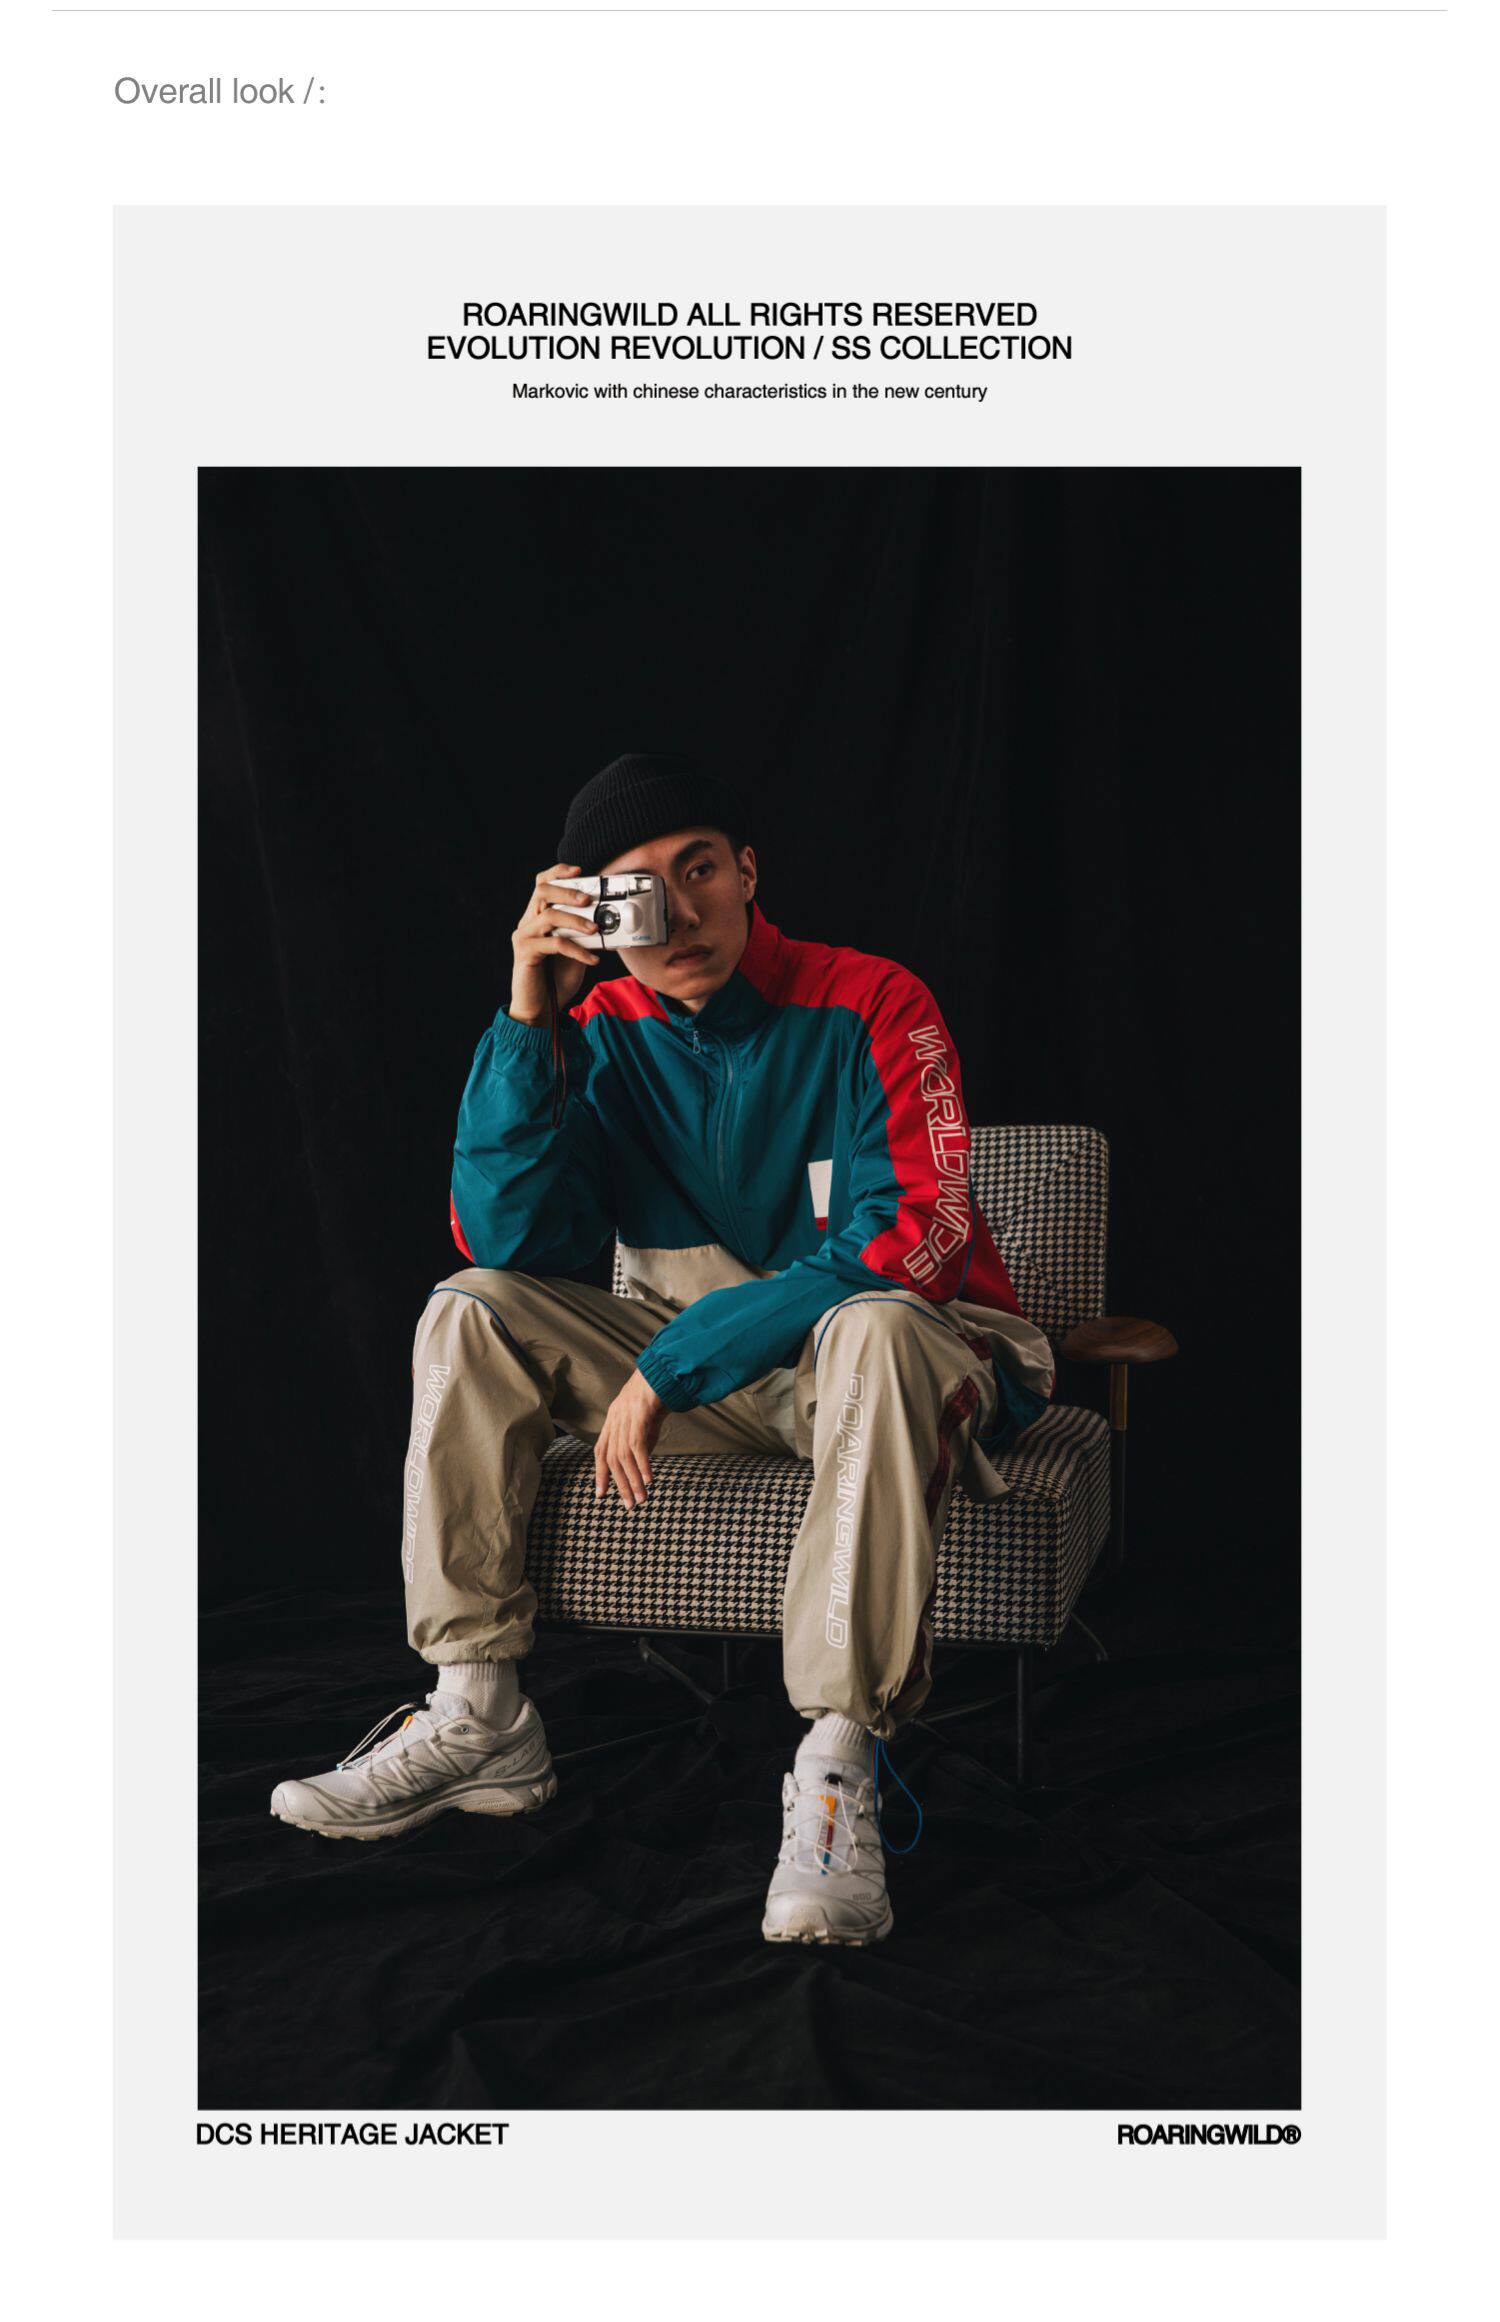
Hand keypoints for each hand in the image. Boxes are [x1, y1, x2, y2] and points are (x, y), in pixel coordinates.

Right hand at [510, 862, 598, 1025]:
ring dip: (576, 921)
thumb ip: (584, 935)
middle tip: (589, 899)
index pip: (542, 884)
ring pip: (548, 916)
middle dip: (567, 890)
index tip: (581, 871)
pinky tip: (592, 959)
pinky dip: (577, 950)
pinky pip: (554, 944)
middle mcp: (527, 924)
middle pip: (542, 891)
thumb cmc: (557, 981)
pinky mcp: (525, 954)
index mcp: (537, 918)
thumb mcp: (577, 952)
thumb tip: (607, 922)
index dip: (559, 872)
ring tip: (596, 930)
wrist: (541, 1011)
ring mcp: (523, 937)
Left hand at [594, 1369, 666, 1508]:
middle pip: (612, 1458)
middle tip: (629, 1505)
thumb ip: (641, 1440)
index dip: (600, 1474)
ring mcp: (625, 1417)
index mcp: (613, 1419)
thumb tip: (641, 1465)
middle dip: (620, 1485)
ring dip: (633, 1481)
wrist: (665, 1370)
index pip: (601, 1451)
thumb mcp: (645, 1420)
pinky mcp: (639, 1415)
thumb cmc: (657, 1394)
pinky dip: (642, 1465)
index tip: (601, 1494)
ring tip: (641, 1499)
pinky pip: (638, 1446)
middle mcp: (615, 1419)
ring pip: (624, 1457)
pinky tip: (648, 1480)